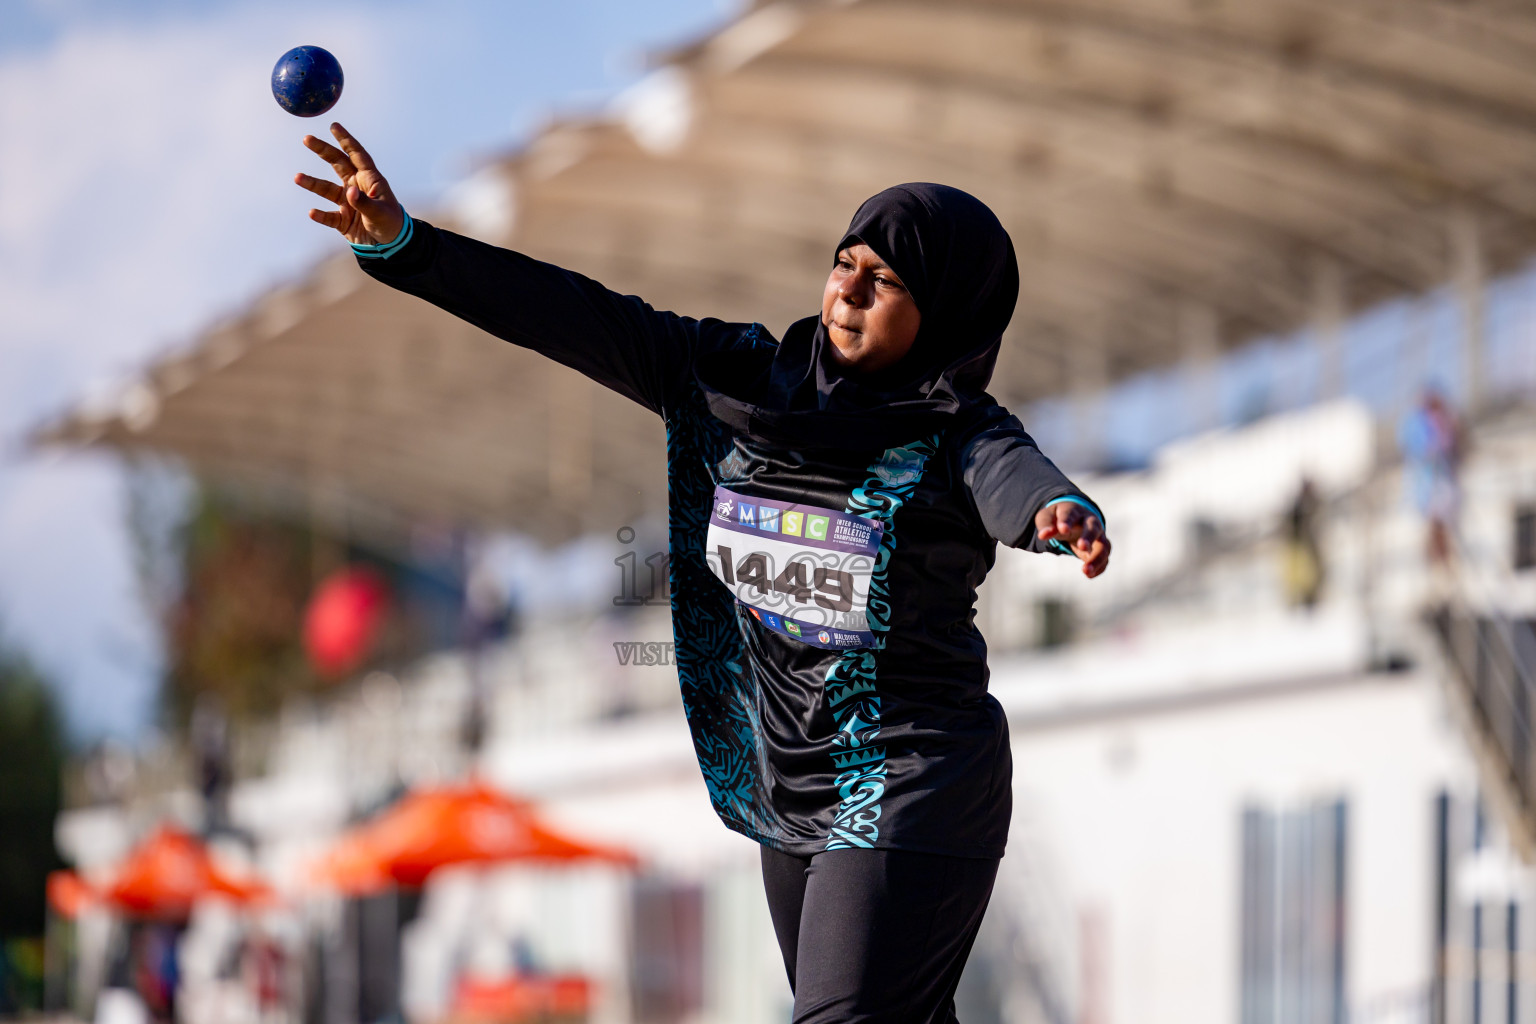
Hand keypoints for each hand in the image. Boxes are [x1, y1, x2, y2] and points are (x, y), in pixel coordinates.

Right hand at [294, 122, 404, 245]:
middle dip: (323, 151)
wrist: (390, 246)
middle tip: (307, 139)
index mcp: (370, 180)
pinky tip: (312, 213)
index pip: (357, 155)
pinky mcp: (342, 219)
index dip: (346, 140)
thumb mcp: (380, 213)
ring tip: (298, 177)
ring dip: (313, 184)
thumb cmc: (390, 224)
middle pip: (337, 164)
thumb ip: (364, 203)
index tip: (334, 126)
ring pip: (327, 190)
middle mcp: (356, 187)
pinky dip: (320, 215)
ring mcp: (347, 202)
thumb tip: (349, 192)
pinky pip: (328, 216)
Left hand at [1036, 501, 1110, 578]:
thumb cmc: (1058, 519)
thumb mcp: (1047, 518)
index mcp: (1074, 512)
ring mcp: (1098, 536)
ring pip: (1104, 546)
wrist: (1074, 519)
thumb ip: (1045, 525)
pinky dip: (1099, 568)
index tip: (1063, 529)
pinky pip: (1104, 559)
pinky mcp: (1101, 549)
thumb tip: (1043, 535)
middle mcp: (1090, 522)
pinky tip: (1089, 575)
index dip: (1067, 521)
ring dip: (1096, 558)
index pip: (1070, 514)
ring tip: (1085, 570)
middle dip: (1089, 537)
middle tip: (1082, 546)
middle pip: (1093, 528)